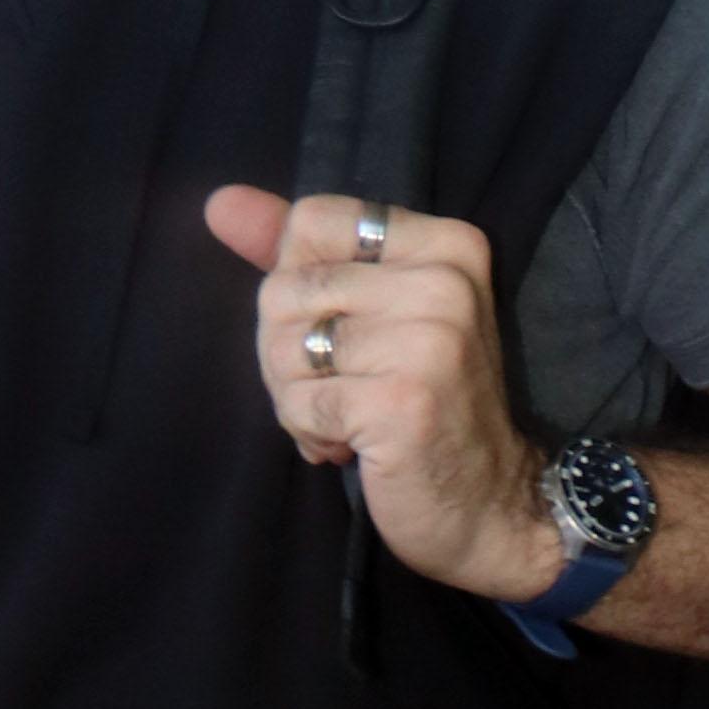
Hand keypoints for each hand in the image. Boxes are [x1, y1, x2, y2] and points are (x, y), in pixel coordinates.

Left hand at [203, 188, 561, 599]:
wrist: (490, 504)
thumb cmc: (427, 405)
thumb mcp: (375, 313)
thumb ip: (300, 254)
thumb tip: (219, 203)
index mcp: (445, 244)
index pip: (311, 221)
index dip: (297, 284)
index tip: (340, 330)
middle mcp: (444, 281)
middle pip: (284, 288)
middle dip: (286, 353)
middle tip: (338, 390)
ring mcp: (429, 340)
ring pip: (283, 346)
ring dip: (294, 396)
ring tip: (346, 418)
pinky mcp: (402, 400)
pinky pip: (297, 402)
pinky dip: (307, 432)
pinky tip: (352, 445)